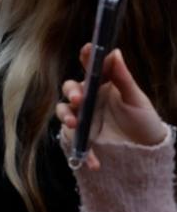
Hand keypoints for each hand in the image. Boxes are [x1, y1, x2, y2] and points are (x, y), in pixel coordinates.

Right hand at [57, 46, 169, 169]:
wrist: (146, 154)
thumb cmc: (143, 122)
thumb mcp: (136, 100)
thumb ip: (123, 78)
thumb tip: (115, 52)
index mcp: (101, 85)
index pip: (90, 68)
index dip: (86, 57)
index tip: (87, 49)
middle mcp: (88, 99)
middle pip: (71, 89)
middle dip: (71, 92)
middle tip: (78, 99)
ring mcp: (83, 118)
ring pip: (64, 110)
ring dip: (66, 115)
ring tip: (74, 124)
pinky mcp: (81, 137)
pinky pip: (74, 141)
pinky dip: (82, 151)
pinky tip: (94, 161)